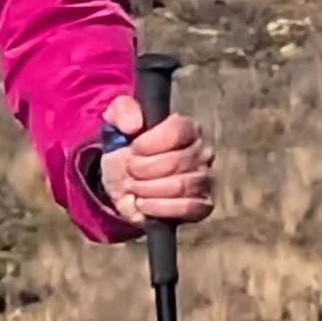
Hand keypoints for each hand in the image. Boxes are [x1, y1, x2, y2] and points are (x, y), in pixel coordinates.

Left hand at [94, 112, 213, 228]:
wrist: (122, 179)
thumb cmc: (125, 145)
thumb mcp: (116, 120)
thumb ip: (123, 111)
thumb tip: (134, 125)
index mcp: (188, 128)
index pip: (178, 131)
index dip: (150, 143)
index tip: (132, 149)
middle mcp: (202, 152)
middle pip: (177, 161)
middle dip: (144, 169)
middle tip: (130, 171)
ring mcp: (205, 180)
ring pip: (182, 186)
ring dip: (149, 189)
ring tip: (133, 187)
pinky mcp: (201, 205)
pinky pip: (189, 208)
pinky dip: (161, 208)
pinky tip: (144, 203)